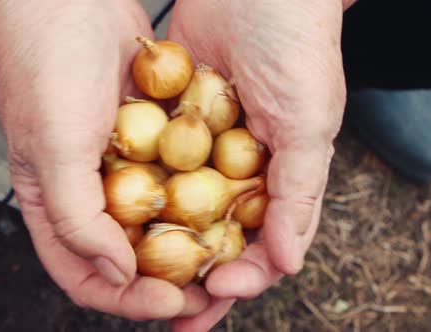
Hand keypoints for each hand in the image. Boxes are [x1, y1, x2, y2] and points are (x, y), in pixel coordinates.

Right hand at [0, 0, 208, 319]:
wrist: (69, 0)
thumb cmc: (47, 69)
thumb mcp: (52, 149)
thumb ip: (77, 219)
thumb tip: (117, 275)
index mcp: (54, 206)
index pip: (87, 275)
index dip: (128, 299)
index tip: (174, 302)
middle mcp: (89, 194)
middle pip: (129, 258)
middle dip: (169, 281)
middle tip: (212, 291)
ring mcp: (122, 167)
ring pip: (158, 222)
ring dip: (190, 245)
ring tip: (227, 257)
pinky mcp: (150, 140)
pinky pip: (176, 179)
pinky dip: (199, 197)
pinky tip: (229, 207)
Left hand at [167, 0, 347, 329]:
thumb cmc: (296, 50)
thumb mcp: (309, 122)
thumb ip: (300, 193)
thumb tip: (289, 264)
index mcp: (281, 177)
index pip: (266, 242)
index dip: (245, 275)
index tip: (218, 291)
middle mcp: (243, 171)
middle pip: (220, 239)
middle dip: (199, 279)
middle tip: (174, 315)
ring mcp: (207, 151)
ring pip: (184, 213)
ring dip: (166, 250)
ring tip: (141, 282)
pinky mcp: (175, 126)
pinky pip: (159, 170)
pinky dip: (144, 199)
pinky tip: (122, 225)